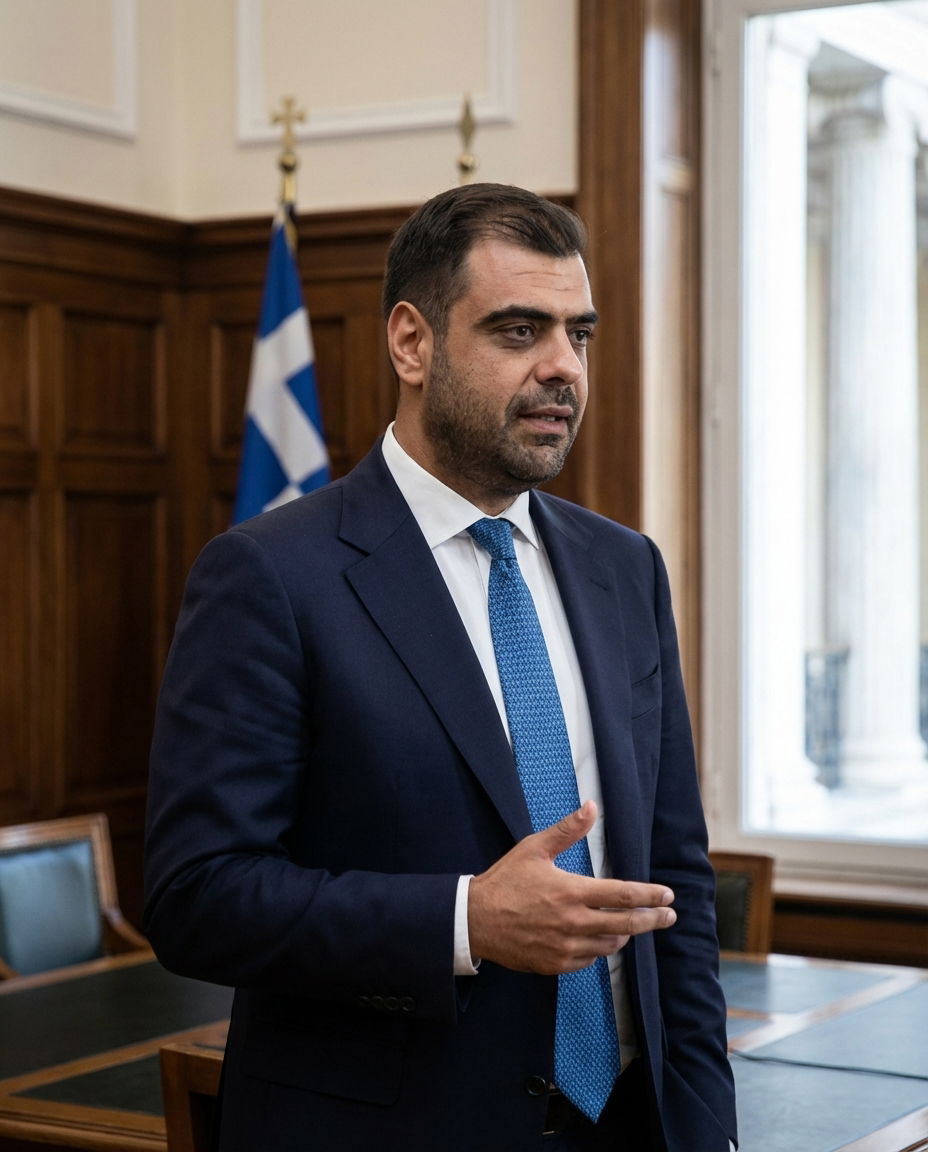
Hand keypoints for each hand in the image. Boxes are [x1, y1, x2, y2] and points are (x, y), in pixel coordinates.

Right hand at [467, 801, 675, 974]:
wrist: (475, 920)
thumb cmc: (505, 881)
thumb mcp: (534, 848)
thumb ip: (567, 830)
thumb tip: (592, 807)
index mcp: (571, 892)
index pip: (623, 895)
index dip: (650, 895)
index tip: (667, 895)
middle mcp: (573, 923)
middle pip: (626, 925)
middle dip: (653, 920)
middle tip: (670, 916)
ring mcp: (565, 947)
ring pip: (610, 945)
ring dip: (625, 934)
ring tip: (633, 925)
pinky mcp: (555, 964)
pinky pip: (589, 959)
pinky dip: (600, 948)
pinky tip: (601, 939)